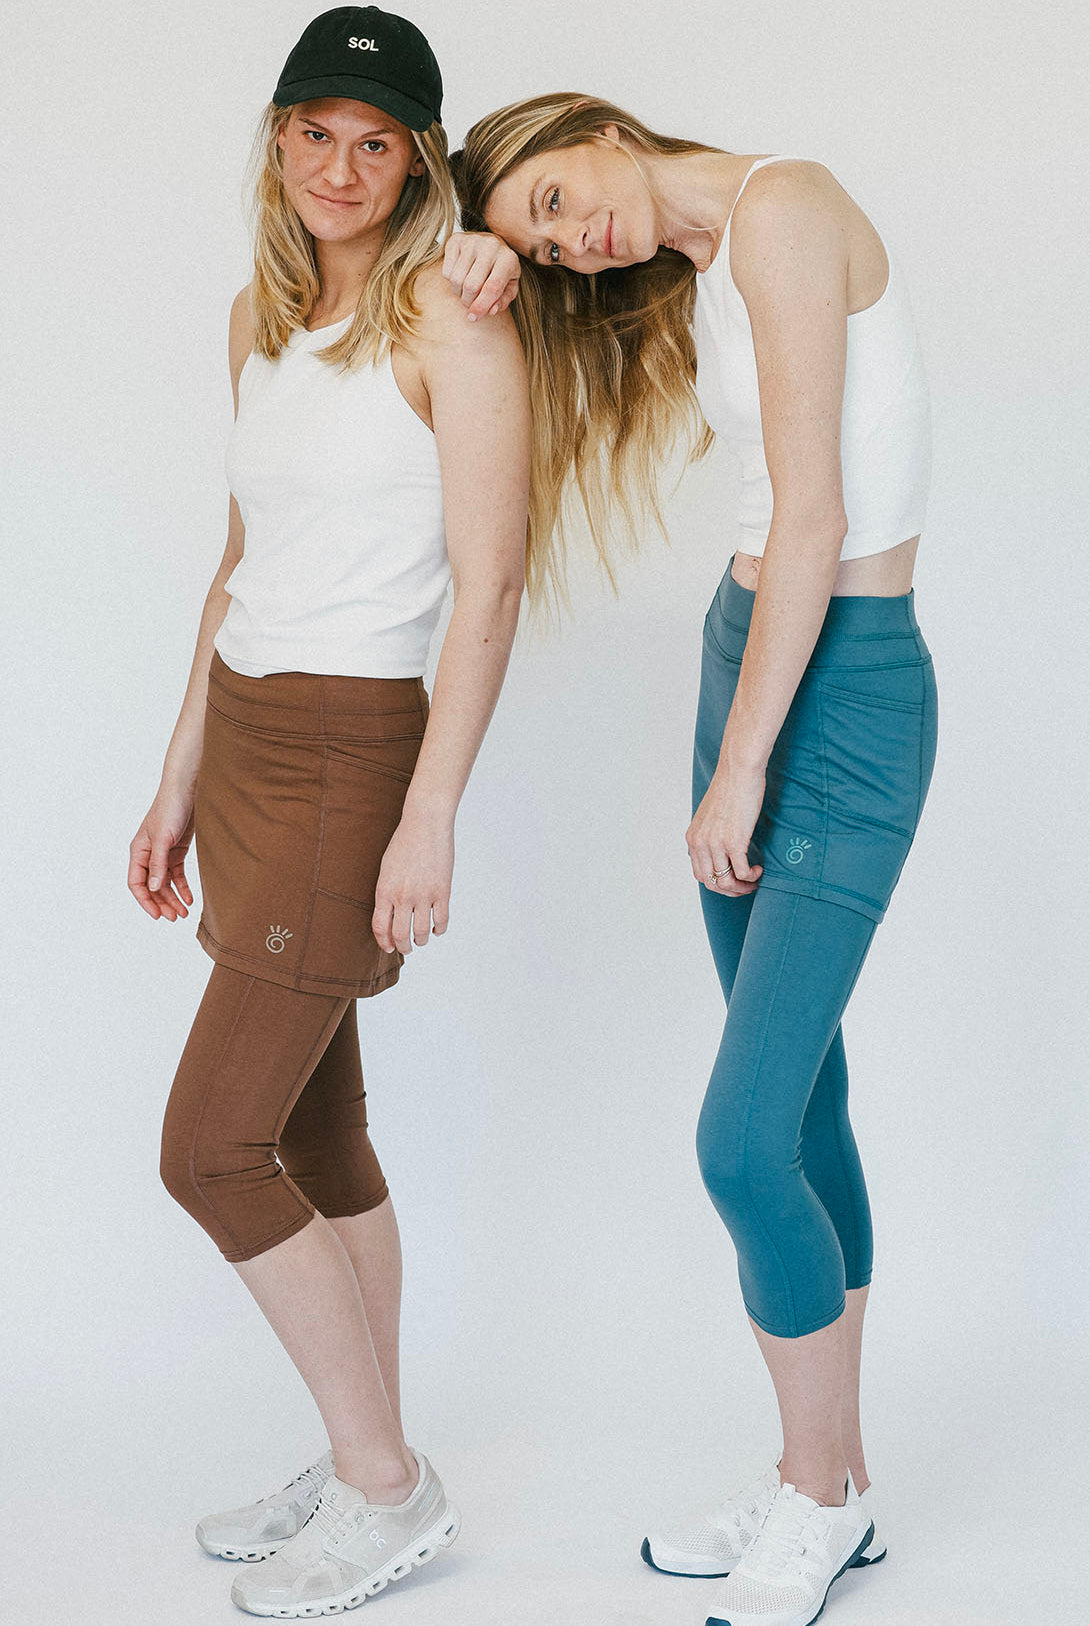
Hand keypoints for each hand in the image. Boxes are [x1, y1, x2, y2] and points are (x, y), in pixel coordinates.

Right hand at [129, 786, 194, 919]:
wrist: (186, 792)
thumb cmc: (170, 810)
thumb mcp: (163, 839)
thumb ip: (158, 864)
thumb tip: (154, 888)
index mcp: (138, 852)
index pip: (137, 884)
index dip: (146, 901)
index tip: (157, 916)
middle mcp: (148, 856)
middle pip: (152, 887)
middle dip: (162, 904)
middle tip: (175, 918)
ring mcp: (162, 855)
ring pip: (165, 884)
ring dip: (173, 899)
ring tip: (184, 913)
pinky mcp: (176, 852)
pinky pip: (177, 875)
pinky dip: (182, 888)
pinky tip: (190, 899)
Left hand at [372, 814, 453, 954]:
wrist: (425, 825)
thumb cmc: (403, 843)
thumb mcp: (386, 869)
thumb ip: (387, 893)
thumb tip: (391, 915)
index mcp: (385, 890)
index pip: (381, 928)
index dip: (384, 942)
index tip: (389, 947)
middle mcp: (403, 896)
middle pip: (401, 935)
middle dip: (403, 947)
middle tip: (406, 948)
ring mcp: (424, 895)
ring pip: (421, 932)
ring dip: (420, 941)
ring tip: (420, 939)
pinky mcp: (443, 891)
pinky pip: (441, 921)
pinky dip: (438, 930)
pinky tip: (435, 928)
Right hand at [442, 232, 521, 319]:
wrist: (491, 244)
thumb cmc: (501, 270)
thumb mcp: (509, 286)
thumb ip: (503, 300)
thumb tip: (491, 311)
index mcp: (508, 259)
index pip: (492, 288)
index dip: (481, 306)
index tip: (473, 317)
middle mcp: (491, 246)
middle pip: (472, 285)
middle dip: (468, 301)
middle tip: (470, 303)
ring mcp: (472, 240)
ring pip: (457, 279)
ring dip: (459, 292)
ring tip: (466, 290)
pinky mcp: (456, 240)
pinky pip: (446, 271)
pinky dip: (450, 280)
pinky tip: (460, 275)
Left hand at [686, 761, 765, 894]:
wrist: (738, 771)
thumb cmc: (730, 788)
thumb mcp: (711, 815)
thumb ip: (710, 834)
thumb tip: (720, 850)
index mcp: (693, 838)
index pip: (699, 874)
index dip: (717, 883)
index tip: (733, 881)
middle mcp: (700, 843)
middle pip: (711, 883)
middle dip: (730, 890)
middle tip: (745, 886)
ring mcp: (716, 843)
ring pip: (726, 882)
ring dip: (742, 887)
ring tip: (754, 880)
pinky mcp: (734, 841)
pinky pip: (742, 872)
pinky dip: (752, 877)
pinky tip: (759, 869)